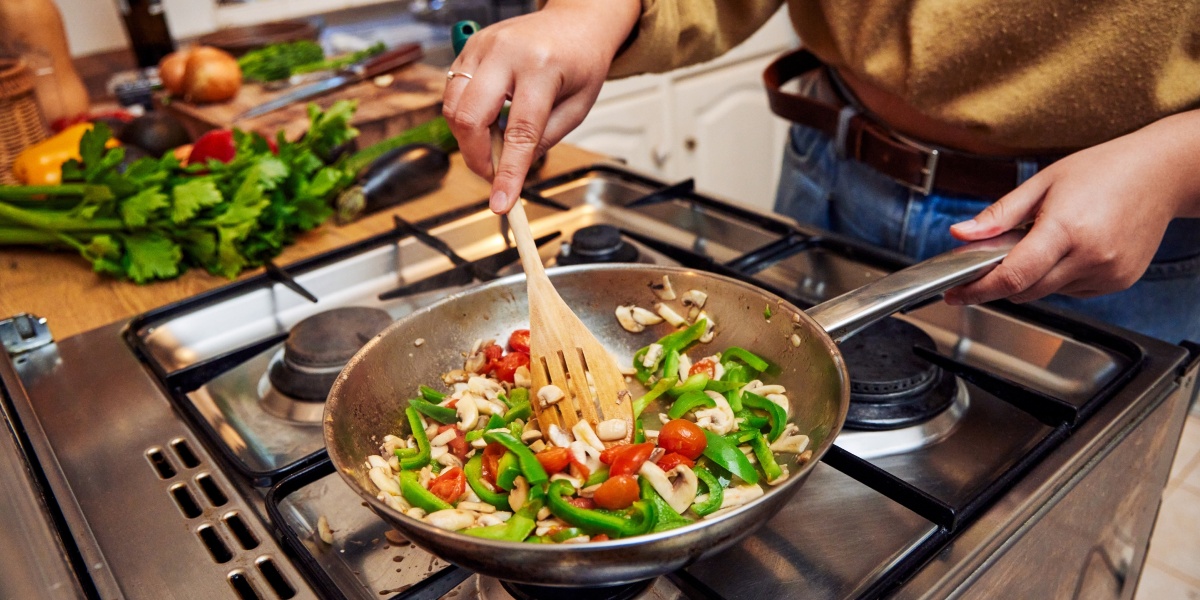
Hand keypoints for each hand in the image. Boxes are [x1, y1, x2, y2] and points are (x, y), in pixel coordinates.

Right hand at [442, 1, 639, 212]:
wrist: (576, 20)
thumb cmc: (582, 60)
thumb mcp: (578, 107)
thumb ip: (544, 140)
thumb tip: (514, 171)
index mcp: (542, 67)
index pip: (519, 132)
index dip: (508, 172)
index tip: (501, 203)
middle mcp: (506, 52)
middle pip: (469, 118)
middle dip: (476, 157)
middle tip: (494, 174)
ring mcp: (483, 46)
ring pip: (453, 107)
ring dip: (468, 139)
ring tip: (495, 144)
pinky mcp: (470, 47)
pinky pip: (452, 92)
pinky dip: (465, 117)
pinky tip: (488, 121)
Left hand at [945, 110, 1199, 304]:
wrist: (1161, 174)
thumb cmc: (1104, 170)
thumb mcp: (1043, 182)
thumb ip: (999, 214)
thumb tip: (960, 234)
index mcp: (1066, 228)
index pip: (1012, 275)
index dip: (978, 290)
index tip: (955, 294)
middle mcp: (1090, 257)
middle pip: (1025, 291)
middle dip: (999, 282)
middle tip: (991, 258)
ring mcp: (1108, 273)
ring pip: (1047, 292)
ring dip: (1033, 277)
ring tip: (1046, 239)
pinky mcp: (1119, 281)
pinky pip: (1072, 290)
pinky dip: (1059, 277)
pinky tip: (1070, 248)